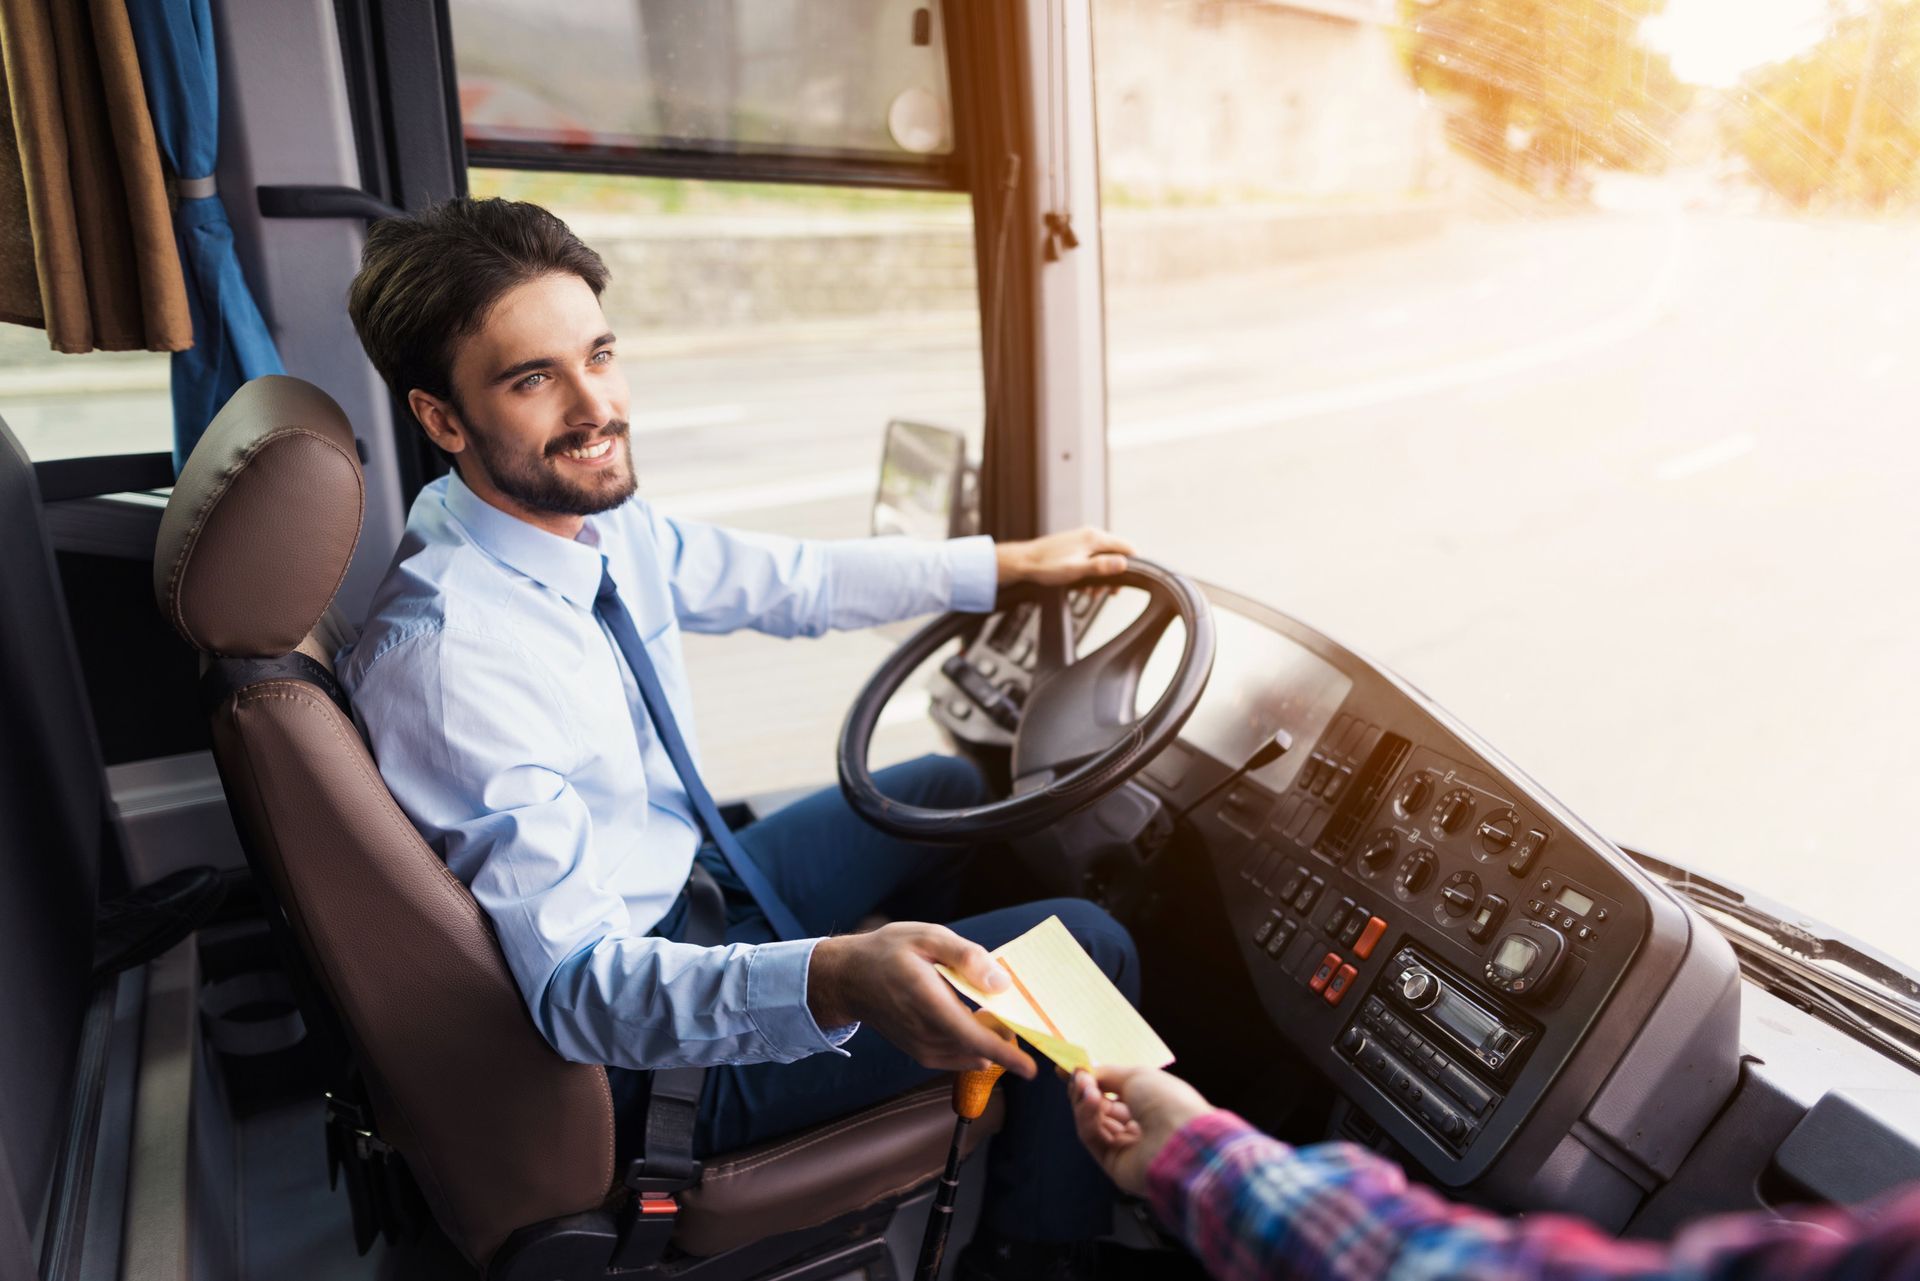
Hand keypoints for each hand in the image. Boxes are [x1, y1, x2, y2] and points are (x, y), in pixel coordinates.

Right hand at [808, 923, 1038, 1078]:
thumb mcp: (927, 937)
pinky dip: (973, 1048)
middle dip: (1004, 1038)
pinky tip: (977, 1026)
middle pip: (976, 1048)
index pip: (971, 1035)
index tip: (1030, 1068)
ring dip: (989, 1042)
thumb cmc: (889, 952)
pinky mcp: (919, 1052)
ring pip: (968, 1055)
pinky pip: (955, 1058)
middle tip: (1018, 1014)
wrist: (848, 978)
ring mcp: (920, 1046)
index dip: (1004, 1054)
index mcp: (927, 999)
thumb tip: (1001, 983)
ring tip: (997, 1016)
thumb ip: (966, 957)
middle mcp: (923, 1030)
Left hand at [995, 526, 1136, 586]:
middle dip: (1114, 575)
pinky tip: (1082, 587)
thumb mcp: (1077, 570)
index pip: (1127, 547)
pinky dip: (1091, 573)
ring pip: (1103, 559)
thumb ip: (1102, 566)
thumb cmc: (1047, 567)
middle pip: (1116, 554)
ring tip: (1091, 593)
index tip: (1128, 581)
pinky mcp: (1074, 547)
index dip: (1133, 564)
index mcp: (1094, 538)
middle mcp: (1090, 535)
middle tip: (1107, 593)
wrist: (1023, 563)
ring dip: (1101, 577)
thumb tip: (1124, 563)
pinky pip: (1091, 560)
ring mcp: (1082, 540)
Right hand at [1069, 1065, 1213, 1195]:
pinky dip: (1087, 1118)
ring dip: (1085, 1103)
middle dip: (1086, 1091)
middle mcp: (1138, 1127)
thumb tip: (1082, 1072)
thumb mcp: (1136, 1076)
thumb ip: (1105, 1074)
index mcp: (1151, 1106)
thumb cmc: (1167, 1101)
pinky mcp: (1114, 1165)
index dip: (1092, 1082)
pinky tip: (1091, 1102)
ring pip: (1092, 1123)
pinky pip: (1092, 1138)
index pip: (1113, 1094)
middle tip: (1079, 1078)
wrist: (1181, 1138)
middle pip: (1099, 1109)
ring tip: (1087, 1090)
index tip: (1070, 1070)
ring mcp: (1126, 1148)